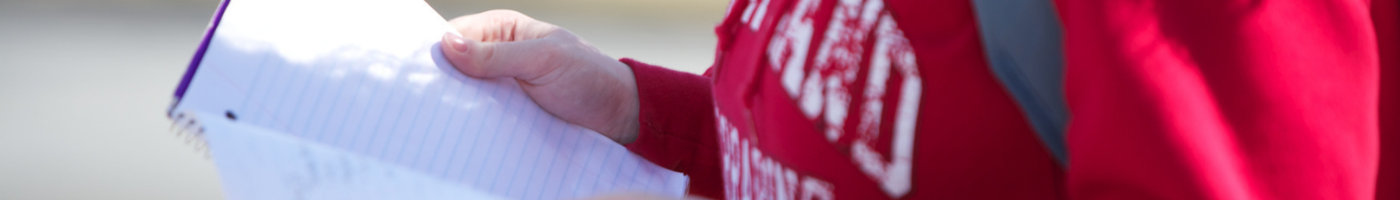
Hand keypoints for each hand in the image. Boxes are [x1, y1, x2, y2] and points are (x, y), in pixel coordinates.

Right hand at [440, 10, 639, 143]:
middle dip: (441, 82)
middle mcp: (497, 53)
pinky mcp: (507, 110)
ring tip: (442, 119)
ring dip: (456, 105)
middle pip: (454, 66)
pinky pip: (480, 114)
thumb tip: (447, 44)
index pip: (453, 35)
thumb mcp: (543, 61)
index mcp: (503, 29)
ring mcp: (501, 83)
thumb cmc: (588, 78)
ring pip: (464, 93)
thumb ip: (496, 55)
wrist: (619, 115)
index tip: (417, 74)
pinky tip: (464, 130)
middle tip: (425, 102)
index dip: (434, 53)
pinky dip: (472, 121)